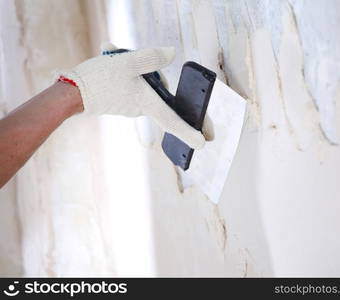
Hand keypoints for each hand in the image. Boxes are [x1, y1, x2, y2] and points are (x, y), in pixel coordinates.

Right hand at [60, 43, 204, 148]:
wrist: (70, 91)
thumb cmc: (98, 79)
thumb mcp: (127, 63)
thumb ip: (151, 58)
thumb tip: (172, 54)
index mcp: (147, 102)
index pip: (174, 119)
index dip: (190, 131)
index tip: (204, 142)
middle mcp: (142, 108)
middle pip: (159, 92)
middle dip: (152, 73)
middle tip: (130, 59)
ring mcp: (132, 105)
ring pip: (144, 85)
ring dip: (134, 69)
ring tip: (113, 55)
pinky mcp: (123, 101)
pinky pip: (131, 84)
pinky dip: (125, 72)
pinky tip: (109, 57)